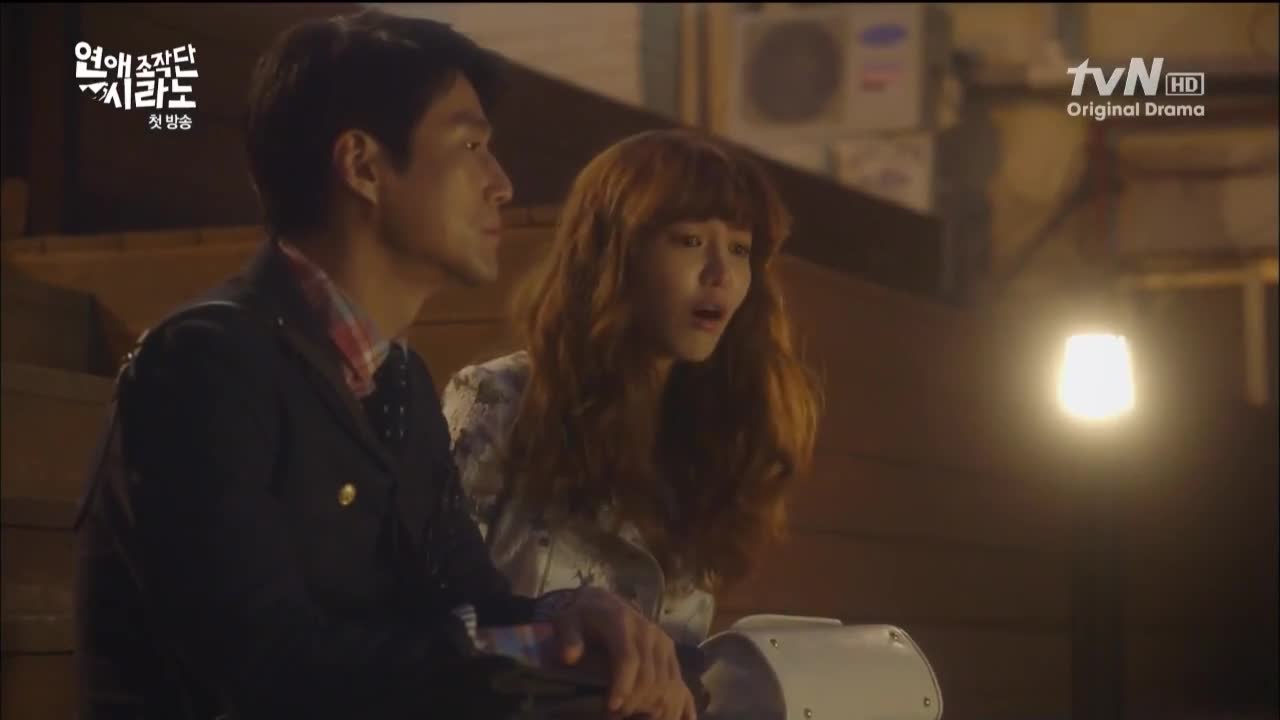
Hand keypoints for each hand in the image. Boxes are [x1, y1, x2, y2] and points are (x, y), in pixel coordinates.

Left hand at [548, 587, 695, 719]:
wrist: (604, 603)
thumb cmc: (584, 617)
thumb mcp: (568, 621)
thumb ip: (568, 637)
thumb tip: (569, 657)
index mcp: (622, 622)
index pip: (628, 659)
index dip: (622, 686)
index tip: (611, 708)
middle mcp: (647, 630)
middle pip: (649, 675)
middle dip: (634, 701)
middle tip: (615, 716)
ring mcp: (662, 640)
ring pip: (666, 681)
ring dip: (650, 704)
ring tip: (629, 714)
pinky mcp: (669, 649)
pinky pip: (676, 680)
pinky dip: (665, 699)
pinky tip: (650, 712)